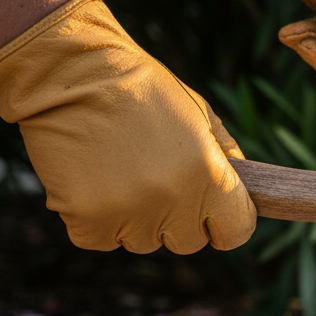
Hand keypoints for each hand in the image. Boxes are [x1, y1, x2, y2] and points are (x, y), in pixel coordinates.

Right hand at [0, 0, 256, 253]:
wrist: (71, 73)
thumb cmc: (142, 90)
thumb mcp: (201, 116)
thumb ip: (227, 160)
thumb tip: (245, 194)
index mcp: (210, 176)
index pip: (236, 232)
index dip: (224, 222)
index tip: (209, 210)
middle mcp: (174, 201)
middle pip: (187, 242)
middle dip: (176, 218)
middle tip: (153, 176)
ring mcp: (129, 213)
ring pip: (142, 241)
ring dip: (133, 217)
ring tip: (117, 168)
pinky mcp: (87, 219)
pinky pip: (100, 239)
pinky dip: (93, 218)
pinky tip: (90, 178)